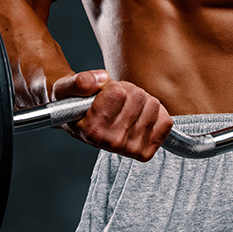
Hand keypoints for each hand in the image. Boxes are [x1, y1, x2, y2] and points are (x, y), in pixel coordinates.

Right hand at [51, 70, 173, 161]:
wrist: (80, 123)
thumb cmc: (74, 104)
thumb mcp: (67, 88)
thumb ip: (79, 81)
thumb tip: (101, 79)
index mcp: (92, 131)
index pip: (117, 92)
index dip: (110, 86)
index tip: (102, 94)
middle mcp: (112, 144)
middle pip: (138, 96)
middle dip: (127, 91)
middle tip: (114, 100)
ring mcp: (130, 150)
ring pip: (153, 105)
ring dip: (141, 101)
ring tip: (124, 107)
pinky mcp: (146, 151)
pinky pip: (165, 121)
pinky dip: (155, 113)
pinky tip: (138, 116)